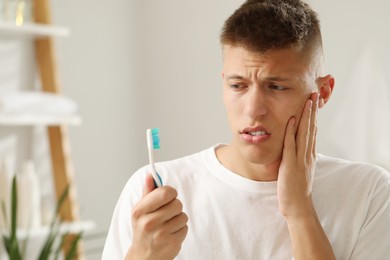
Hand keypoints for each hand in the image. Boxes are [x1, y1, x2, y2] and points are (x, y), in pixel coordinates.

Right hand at [126, 174, 187, 259]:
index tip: (169, 195)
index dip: (170, 192)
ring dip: (178, 219)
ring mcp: (161, 235)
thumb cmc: (143, 230)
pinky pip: (185, 227)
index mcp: (140, 211)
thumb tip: (150, 175)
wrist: (144, 256)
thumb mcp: (140, 211)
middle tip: (167, 213)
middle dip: (175, 206)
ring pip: (183, 216)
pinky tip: (170, 233)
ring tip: (167, 225)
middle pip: (177, 203)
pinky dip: (180, 229)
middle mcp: (149, 223)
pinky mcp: (172, 243)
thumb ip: (147, 192)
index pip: (164, 193)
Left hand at [277, 92, 317, 218]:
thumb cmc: (296, 189)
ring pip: (304, 133)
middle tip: (314, 94)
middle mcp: (307, 155)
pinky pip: (291, 145)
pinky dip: (291, 132)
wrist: (298, 207)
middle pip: (311, 128)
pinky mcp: (291, 164)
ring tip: (308, 101)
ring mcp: (300, 159)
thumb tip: (297, 146)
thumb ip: (300, 157)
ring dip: (306, 116)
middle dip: (312, 111)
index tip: (313, 102)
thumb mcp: (301, 170)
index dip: (313, 116)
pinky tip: (292, 120)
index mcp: (309, 155)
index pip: (313, 131)